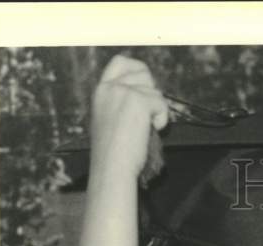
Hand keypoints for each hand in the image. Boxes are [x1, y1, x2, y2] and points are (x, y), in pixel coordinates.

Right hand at [89, 55, 168, 182]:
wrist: (112, 166)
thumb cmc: (114, 153)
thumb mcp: (111, 119)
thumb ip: (122, 103)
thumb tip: (147, 96)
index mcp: (101, 91)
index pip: (120, 62)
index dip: (138, 70)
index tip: (146, 88)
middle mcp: (109, 87)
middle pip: (143, 72)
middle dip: (152, 91)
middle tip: (149, 114)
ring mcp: (123, 91)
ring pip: (155, 91)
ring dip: (157, 110)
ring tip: (146, 129)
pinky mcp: (138, 100)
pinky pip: (162, 104)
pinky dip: (162, 120)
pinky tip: (151, 131)